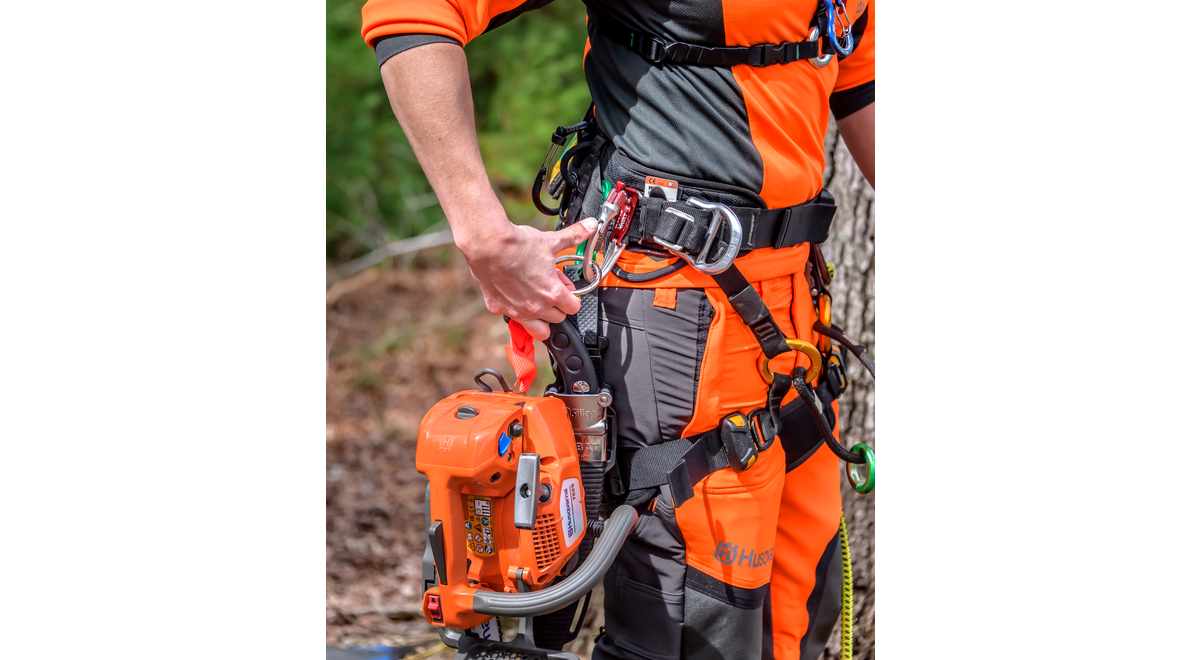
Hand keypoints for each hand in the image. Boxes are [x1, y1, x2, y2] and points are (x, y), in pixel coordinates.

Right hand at [458, 216, 597, 340]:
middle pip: (557, 318)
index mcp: (552, 293)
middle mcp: (536, 307)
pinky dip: (515, 310)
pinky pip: (512, 318)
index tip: (566, 289)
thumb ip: (574, 236)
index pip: (573, 308)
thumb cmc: (517, 245)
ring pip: (538, 330)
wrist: (487, 244)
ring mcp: (516, 311)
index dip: (572, 298)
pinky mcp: (498, 308)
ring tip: (536, 302)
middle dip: (557, 306)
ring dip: (541, 319)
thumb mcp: (551, 241)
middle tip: (549, 289)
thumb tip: (591, 226)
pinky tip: (513, 294)